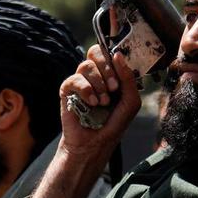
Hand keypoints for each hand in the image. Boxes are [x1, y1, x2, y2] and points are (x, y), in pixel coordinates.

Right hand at [25, 47, 140, 197]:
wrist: (93, 145)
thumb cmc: (113, 126)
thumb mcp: (130, 102)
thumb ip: (128, 79)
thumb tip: (118, 54)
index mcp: (111, 75)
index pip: (110, 53)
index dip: (116, 60)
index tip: (120, 80)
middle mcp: (95, 76)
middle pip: (96, 52)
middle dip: (107, 69)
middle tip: (112, 89)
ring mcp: (80, 83)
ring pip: (86, 65)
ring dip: (98, 83)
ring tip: (102, 102)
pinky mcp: (66, 91)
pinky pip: (73, 78)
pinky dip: (85, 89)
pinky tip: (91, 103)